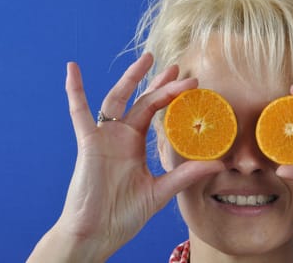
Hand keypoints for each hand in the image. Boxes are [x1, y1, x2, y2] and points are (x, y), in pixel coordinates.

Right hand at [28, 53, 223, 261]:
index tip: (192, 83)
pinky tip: (72, 69)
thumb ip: (186, 175)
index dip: (171, 96)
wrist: (97, 233)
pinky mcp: (88, 143)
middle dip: (159, 83)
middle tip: (177, 66)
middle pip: (141, 100)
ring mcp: (104, 137)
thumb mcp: (161, 191)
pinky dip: (75, 91)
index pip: (155, 112)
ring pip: (117, 99)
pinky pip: (79, 113)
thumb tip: (219, 164)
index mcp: (135, 145)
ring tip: (148, 58)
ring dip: (130, 78)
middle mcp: (120, 136)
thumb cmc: (124, 214)